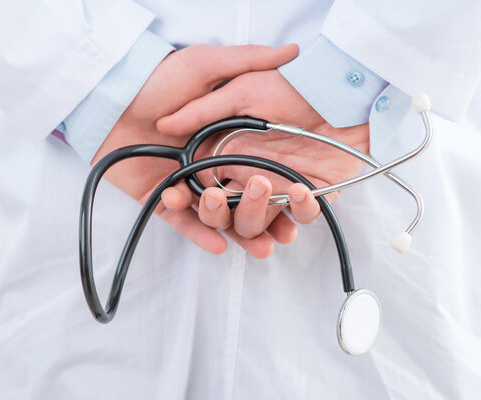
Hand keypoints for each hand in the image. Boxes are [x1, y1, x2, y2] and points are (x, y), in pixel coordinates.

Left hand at [92, 44, 298, 255]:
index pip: (260, 171)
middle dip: (265, 220)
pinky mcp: (158, 197)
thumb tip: (291, 52)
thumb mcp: (205, 65)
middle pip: (242, 201)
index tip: (305, 206)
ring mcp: (185, 183)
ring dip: (238, 232)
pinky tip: (219, 245)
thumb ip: (247, 60)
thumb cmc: (157, 80)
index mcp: (226, 140)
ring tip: (259, 247)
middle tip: (281, 234)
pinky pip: (181, 222)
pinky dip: (199, 234)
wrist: (108, 98)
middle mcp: (208, 165)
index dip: (284, 191)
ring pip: (217, 216)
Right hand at [157, 70, 368, 257]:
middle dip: (216, 213)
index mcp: (229, 153)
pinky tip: (299, 191)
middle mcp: (250, 174)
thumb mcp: (241, 90)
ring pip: (257, 223)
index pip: (199, 187)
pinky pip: (301, 217)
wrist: (344, 91)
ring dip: (254, 216)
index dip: (184, 198)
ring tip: (262, 189)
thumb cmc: (292, 85)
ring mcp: (280, 187)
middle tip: (217, 199)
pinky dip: (299, 210)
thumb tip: (164, 125)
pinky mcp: (310, 193)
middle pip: (223, 214)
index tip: (174, 198)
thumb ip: (202, 110)